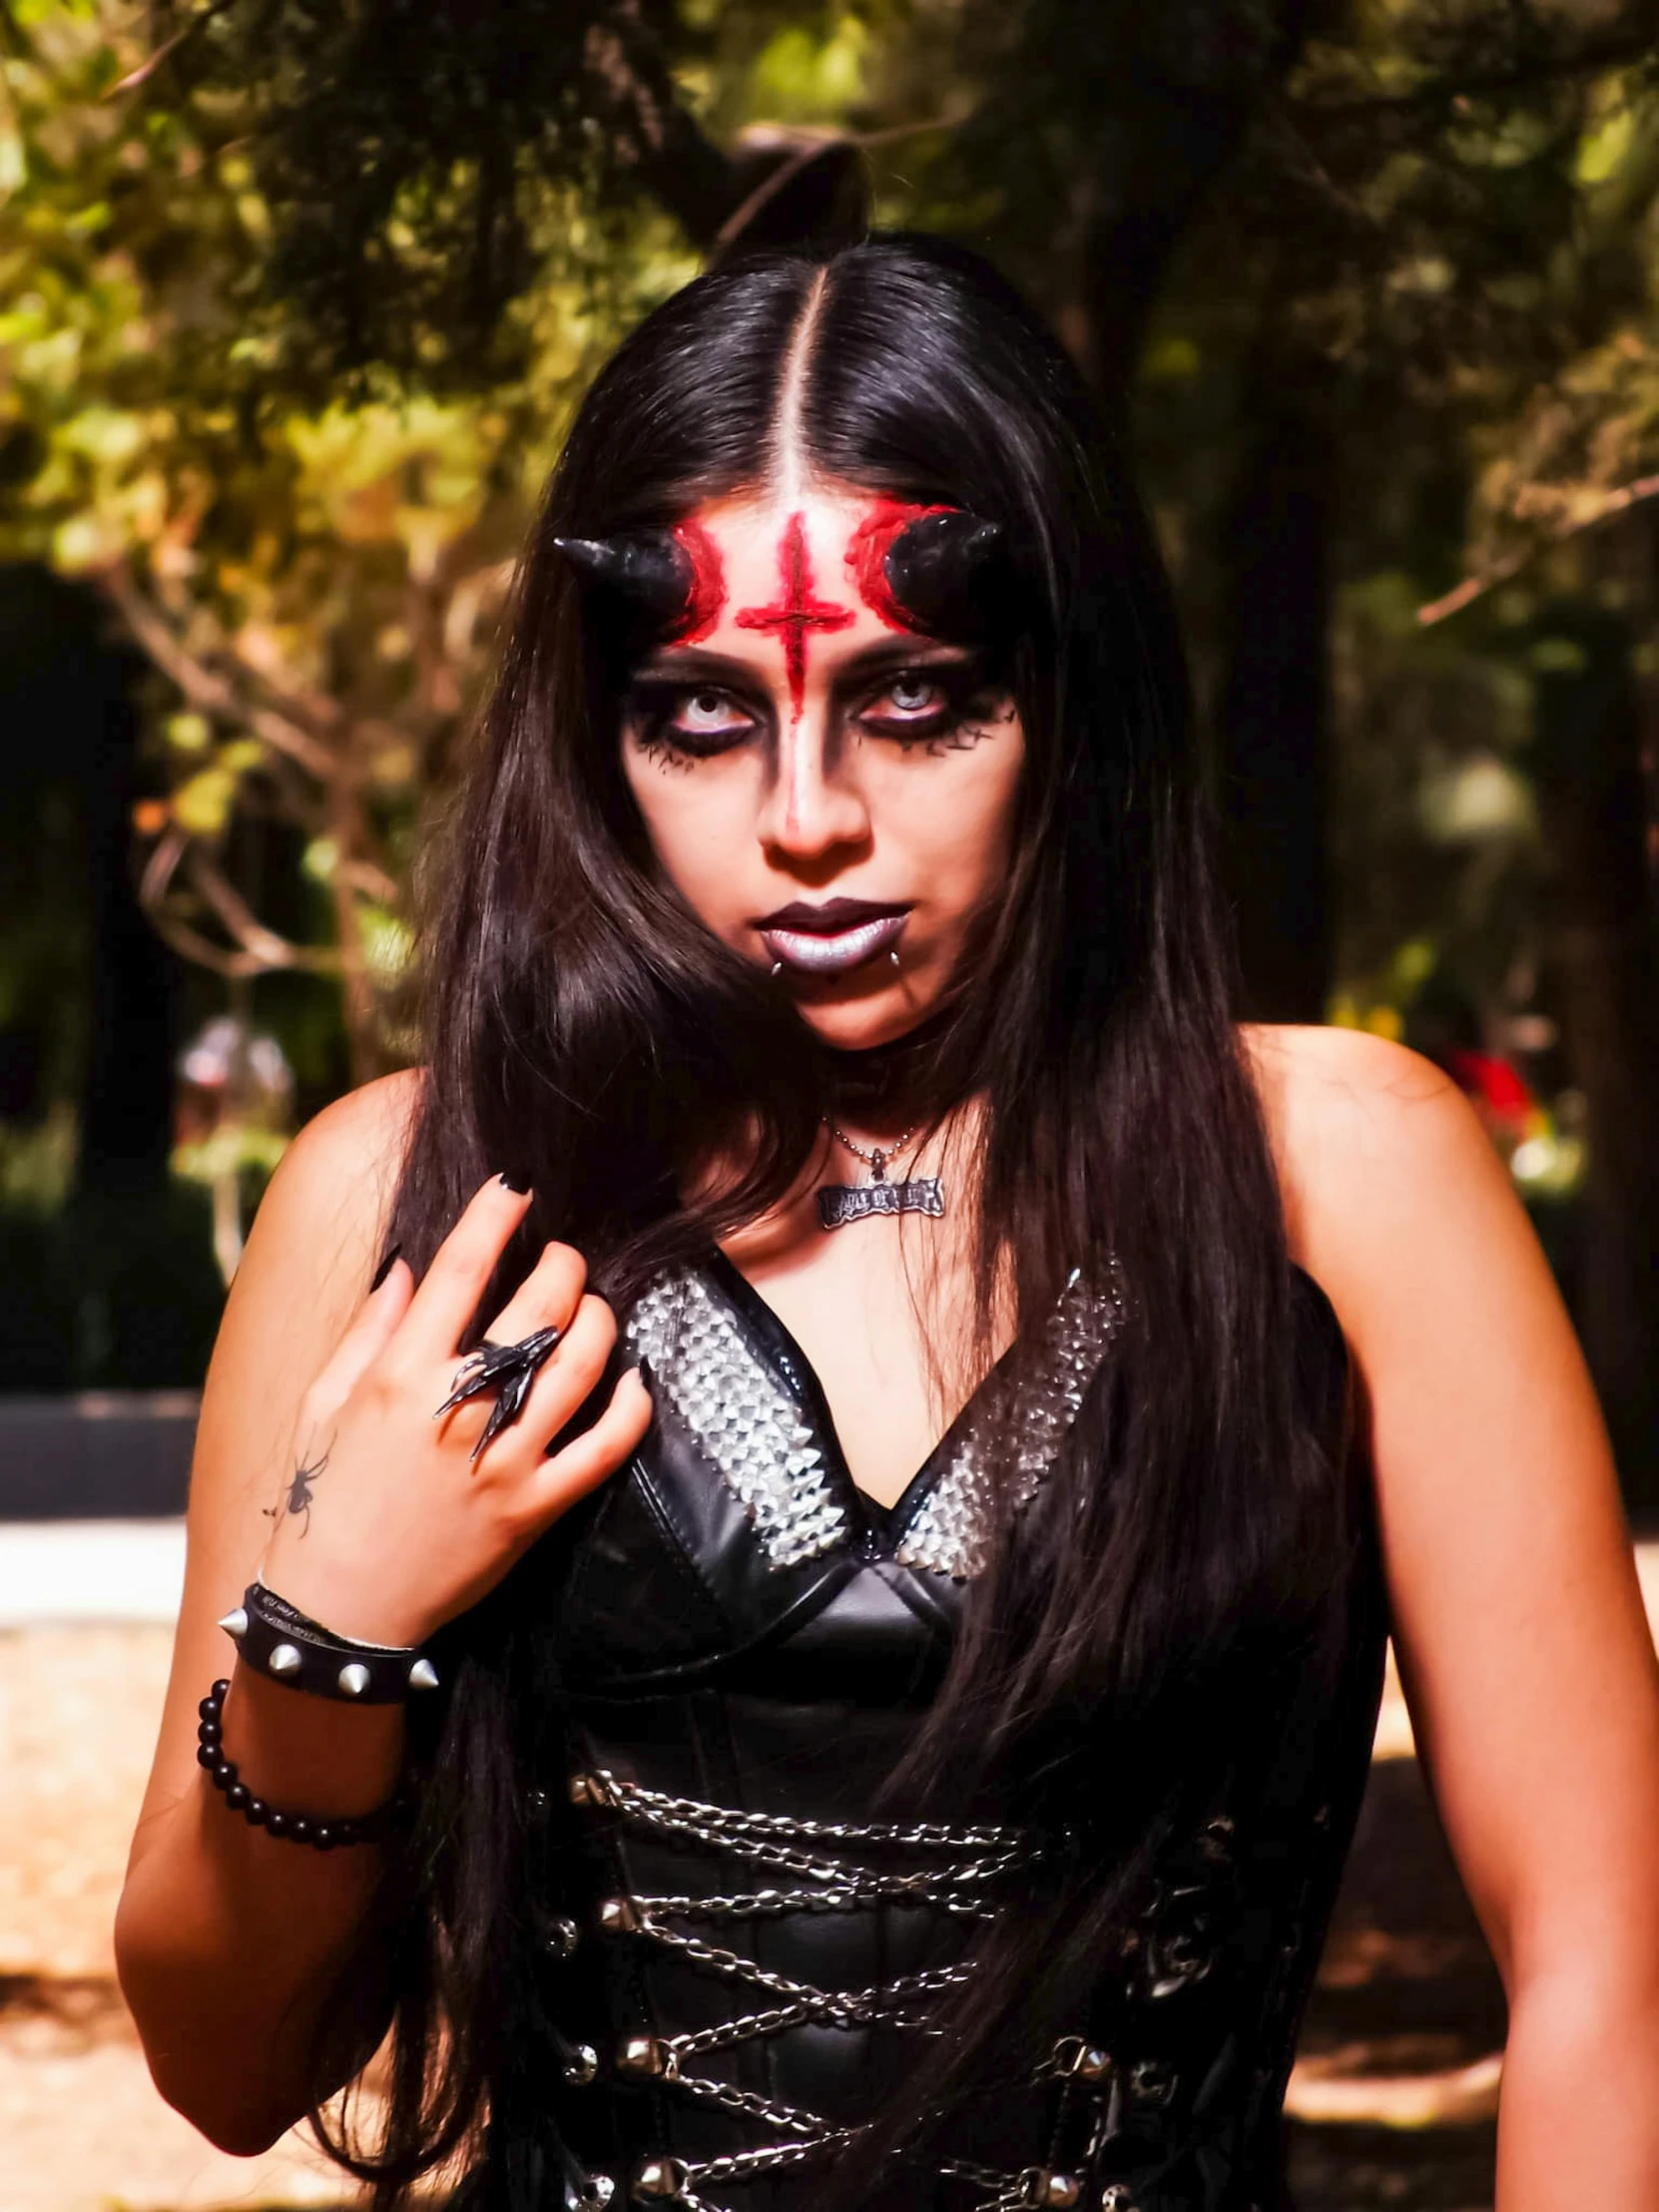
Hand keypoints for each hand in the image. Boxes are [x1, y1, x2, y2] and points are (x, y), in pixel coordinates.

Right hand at [257, 1176, 652, 1647]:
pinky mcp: (534, 1508)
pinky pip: (603, 1449)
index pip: (462, 1270)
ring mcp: (502, 1460)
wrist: (340, 1608)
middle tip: (564, 1257)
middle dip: (563, 1265)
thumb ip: (368, 1331)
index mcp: (401, 1375)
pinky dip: (631, 1409)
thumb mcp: (323, 1404)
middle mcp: (457, 1410)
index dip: (495, 1216)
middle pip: (538, 1310)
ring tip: (595, 1309)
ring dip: (599, 1322)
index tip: (517, 1188)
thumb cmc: (326, 1500)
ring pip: (580, 1367)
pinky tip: (634, 1382)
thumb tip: (410, 1267)